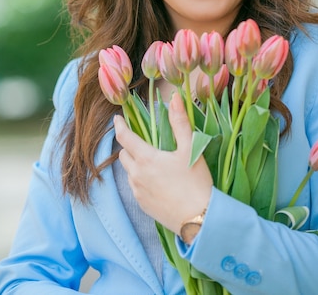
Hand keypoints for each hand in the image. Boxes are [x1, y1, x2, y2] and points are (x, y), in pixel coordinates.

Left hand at [114, 92, 212, 233]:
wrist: (199, 220)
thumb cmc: (196, 182)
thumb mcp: (190, 148)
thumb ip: (180, 122)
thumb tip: (174, 98)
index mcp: (146, 159)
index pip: (125, 138)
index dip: (120, 126)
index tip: (118, 118)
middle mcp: (137, 175)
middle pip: (124, 155)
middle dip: (129, 145)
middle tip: (143, 140)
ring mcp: (138, 192)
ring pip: (129, 171)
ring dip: (135, 163)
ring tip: (153, 160)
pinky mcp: (143, 206)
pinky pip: (135, 186)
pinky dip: (140, 178)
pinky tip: (157, 179)